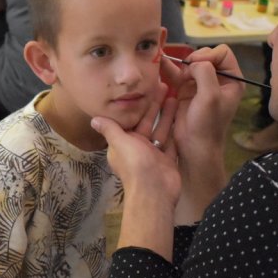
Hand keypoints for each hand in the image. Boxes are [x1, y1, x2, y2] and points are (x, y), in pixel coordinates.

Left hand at [91, 87, 180, 209]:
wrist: (155, 192)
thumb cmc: (135, 166)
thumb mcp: (120, 144)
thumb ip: (110, 130)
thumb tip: (94, 119)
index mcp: (124, 142)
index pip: (131, 119)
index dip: (138, 104)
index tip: (146, 89)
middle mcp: (138, 147)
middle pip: (147, 121)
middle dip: (155, 105)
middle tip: (164, 86)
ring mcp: (154, 154)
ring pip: (161, 129)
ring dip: (167, 114)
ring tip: (176, 95)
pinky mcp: (168, 159)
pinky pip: (172, 141)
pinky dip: (176, 130)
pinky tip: (183, 115)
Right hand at [168, 46, 242, 199]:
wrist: (194, 146)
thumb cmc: (207, 124)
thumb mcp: (210, 96)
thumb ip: (205, 72)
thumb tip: (194, 62)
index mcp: (232, 80)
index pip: (222, 53)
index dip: (209, 55)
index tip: (197, 66)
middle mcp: (218, 79)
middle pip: (206, 55)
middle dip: (194, 60)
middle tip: (186, 74)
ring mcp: (201, 84)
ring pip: (191, 63)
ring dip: (181, 64)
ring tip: (173, 68)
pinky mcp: (186, 90)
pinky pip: (178, 74)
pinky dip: (170, 68)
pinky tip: (161, 62)